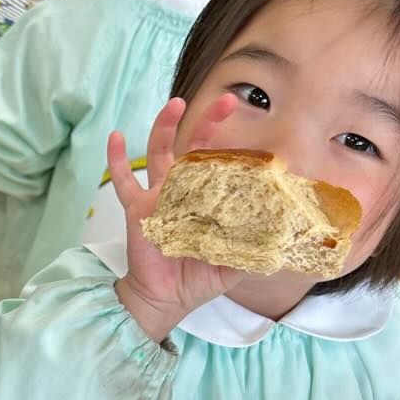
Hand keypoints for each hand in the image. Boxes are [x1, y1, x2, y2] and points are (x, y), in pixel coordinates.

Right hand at [109, 95, 247, 341]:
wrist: (165, 298)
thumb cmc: (198, 279)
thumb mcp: (235, 264)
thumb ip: (255, 249)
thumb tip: (285, 240)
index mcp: (207, 199)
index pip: (222, 164)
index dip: (236, 146)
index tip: (256, 134)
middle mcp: (182, 190)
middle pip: (193, 146)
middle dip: (208, 121)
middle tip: (227, 100)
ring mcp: (158, 196)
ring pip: (158, 153)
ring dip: (164, 126)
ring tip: (175, 104)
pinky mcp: (137, 209)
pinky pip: (123, 181)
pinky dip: (117, 160)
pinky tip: (115, 136)